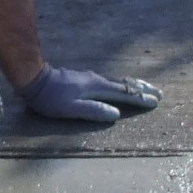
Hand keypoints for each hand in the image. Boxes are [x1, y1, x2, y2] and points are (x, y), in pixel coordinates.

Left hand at [19, 65, 161, 124]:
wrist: (33, 79)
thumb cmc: (50, 98)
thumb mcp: (70, 108)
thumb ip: (93, 110)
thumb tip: (115, 114)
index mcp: (96, 87)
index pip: (123, 93)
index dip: (139, 99)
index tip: (155, 102)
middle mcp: (96, 80)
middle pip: (124, 84)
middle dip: (142, 89)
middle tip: (158, 93)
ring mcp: (89, 77)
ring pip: (117, 81)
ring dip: (133, 85)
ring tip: (145, 88)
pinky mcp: (83, 78)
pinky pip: (109, 81)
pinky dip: (120, 84)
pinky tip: (118, 87)